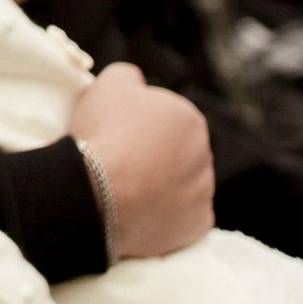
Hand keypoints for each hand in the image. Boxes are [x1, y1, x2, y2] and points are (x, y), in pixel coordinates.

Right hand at [72, 60, 214, 259]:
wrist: (98, 193)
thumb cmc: (104, 135)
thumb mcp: (108, 83)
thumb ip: (128, 76)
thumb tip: (135, 81)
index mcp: (189, 119)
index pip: (164, 120)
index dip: (136, 128)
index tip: (115, 137)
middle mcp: (205, 155)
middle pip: (176, 155)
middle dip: (153, 159)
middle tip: (119, 166)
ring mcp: (203, 194)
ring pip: (181, 188)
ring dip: (160, 189)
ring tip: (125, 193)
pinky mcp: (197, 227)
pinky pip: (182, 220)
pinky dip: (165, 218)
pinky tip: (139, 214)